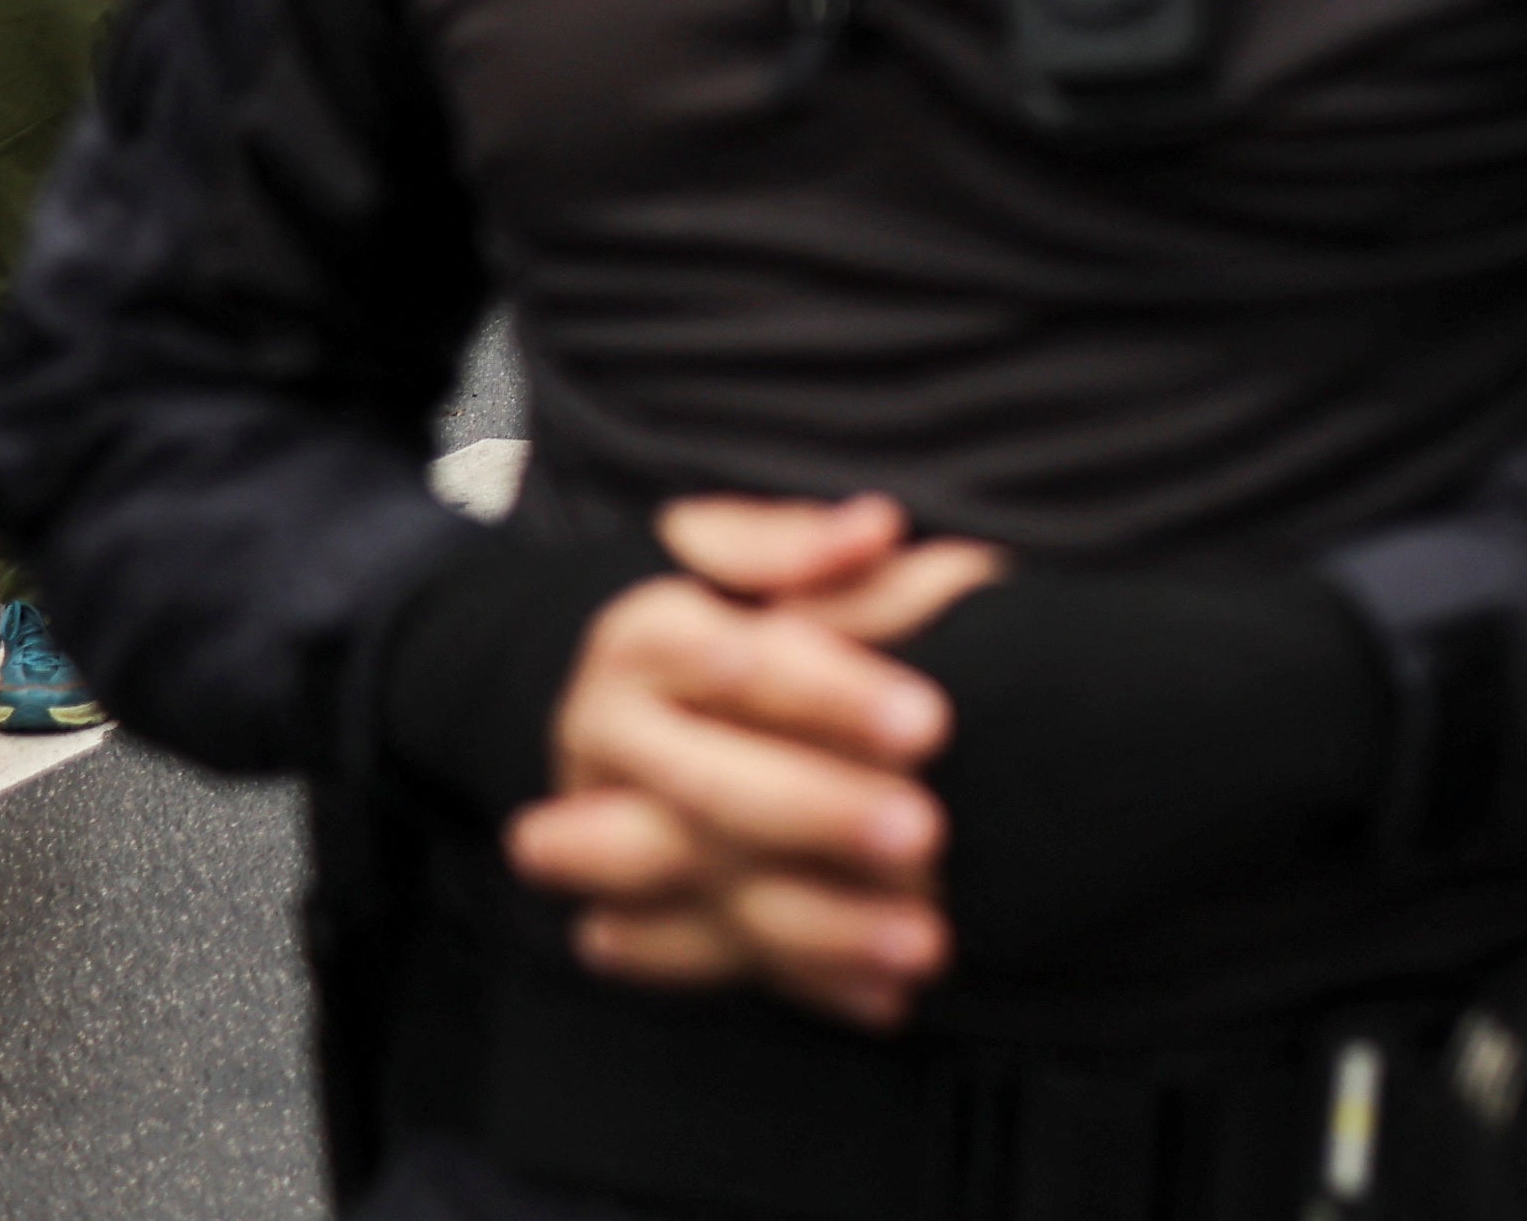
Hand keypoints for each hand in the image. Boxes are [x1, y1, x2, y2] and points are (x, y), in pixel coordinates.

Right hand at [505, 495, 1006, 1030]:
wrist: (598, 692)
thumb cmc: (707, 605)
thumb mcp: (726, 549)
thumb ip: (795, 544)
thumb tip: (872, 530)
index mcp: (641, 640)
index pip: (732, 659)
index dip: (828, 691)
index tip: (928, 720)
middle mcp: (610, 737)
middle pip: (711, 782)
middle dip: (820, 812)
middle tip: (927, 833)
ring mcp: (609, 833)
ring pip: (712, 889)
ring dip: (817, 922)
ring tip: (925, 941)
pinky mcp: (634, 905)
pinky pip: (711, 959)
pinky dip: (802, 979)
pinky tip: (887, 996)